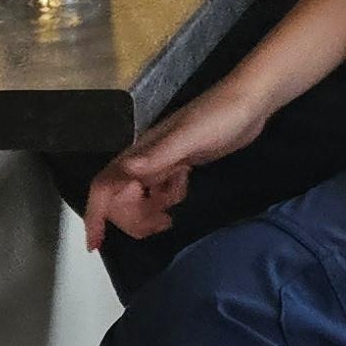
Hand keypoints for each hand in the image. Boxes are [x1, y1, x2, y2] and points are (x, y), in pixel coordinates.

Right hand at [83, 83, 265, 249]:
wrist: (249, 102)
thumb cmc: (221, 115)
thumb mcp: (190, 136)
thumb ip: (158, 154)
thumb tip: (126, 169)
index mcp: (143, 150)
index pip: (106, 184)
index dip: (96, 214)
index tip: (95, 243)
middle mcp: (147, 156)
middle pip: (121, 197)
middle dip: (133, 218)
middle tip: (161, 225)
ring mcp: (164, 160)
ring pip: (140, 195)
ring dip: (150, 211)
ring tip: (172, 215)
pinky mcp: (181, 163)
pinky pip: (160, 189)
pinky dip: (167, 199)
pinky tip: (184, 188)